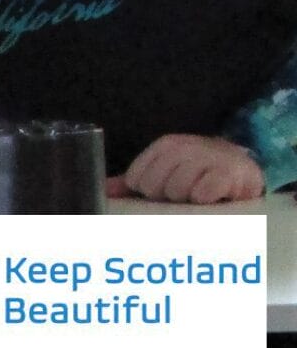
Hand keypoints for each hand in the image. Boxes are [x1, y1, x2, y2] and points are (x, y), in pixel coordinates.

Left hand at [106, 134, 264, 203]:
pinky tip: (211, 199)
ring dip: (186, 200)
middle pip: (153, 186)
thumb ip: (133, 182)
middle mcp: (184, 147)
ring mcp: (207, 158)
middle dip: (166, 197)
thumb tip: (104, 191)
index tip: (161, 193)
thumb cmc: (197, 174)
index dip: (145, 192)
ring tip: (197, 198)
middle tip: (182, 196)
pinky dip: (203, 200)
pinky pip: (202, 194)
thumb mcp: (165, 172)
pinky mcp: (228, 174)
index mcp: (165, 146)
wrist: (243, 169)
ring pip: (177, 190)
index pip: (135, 178)